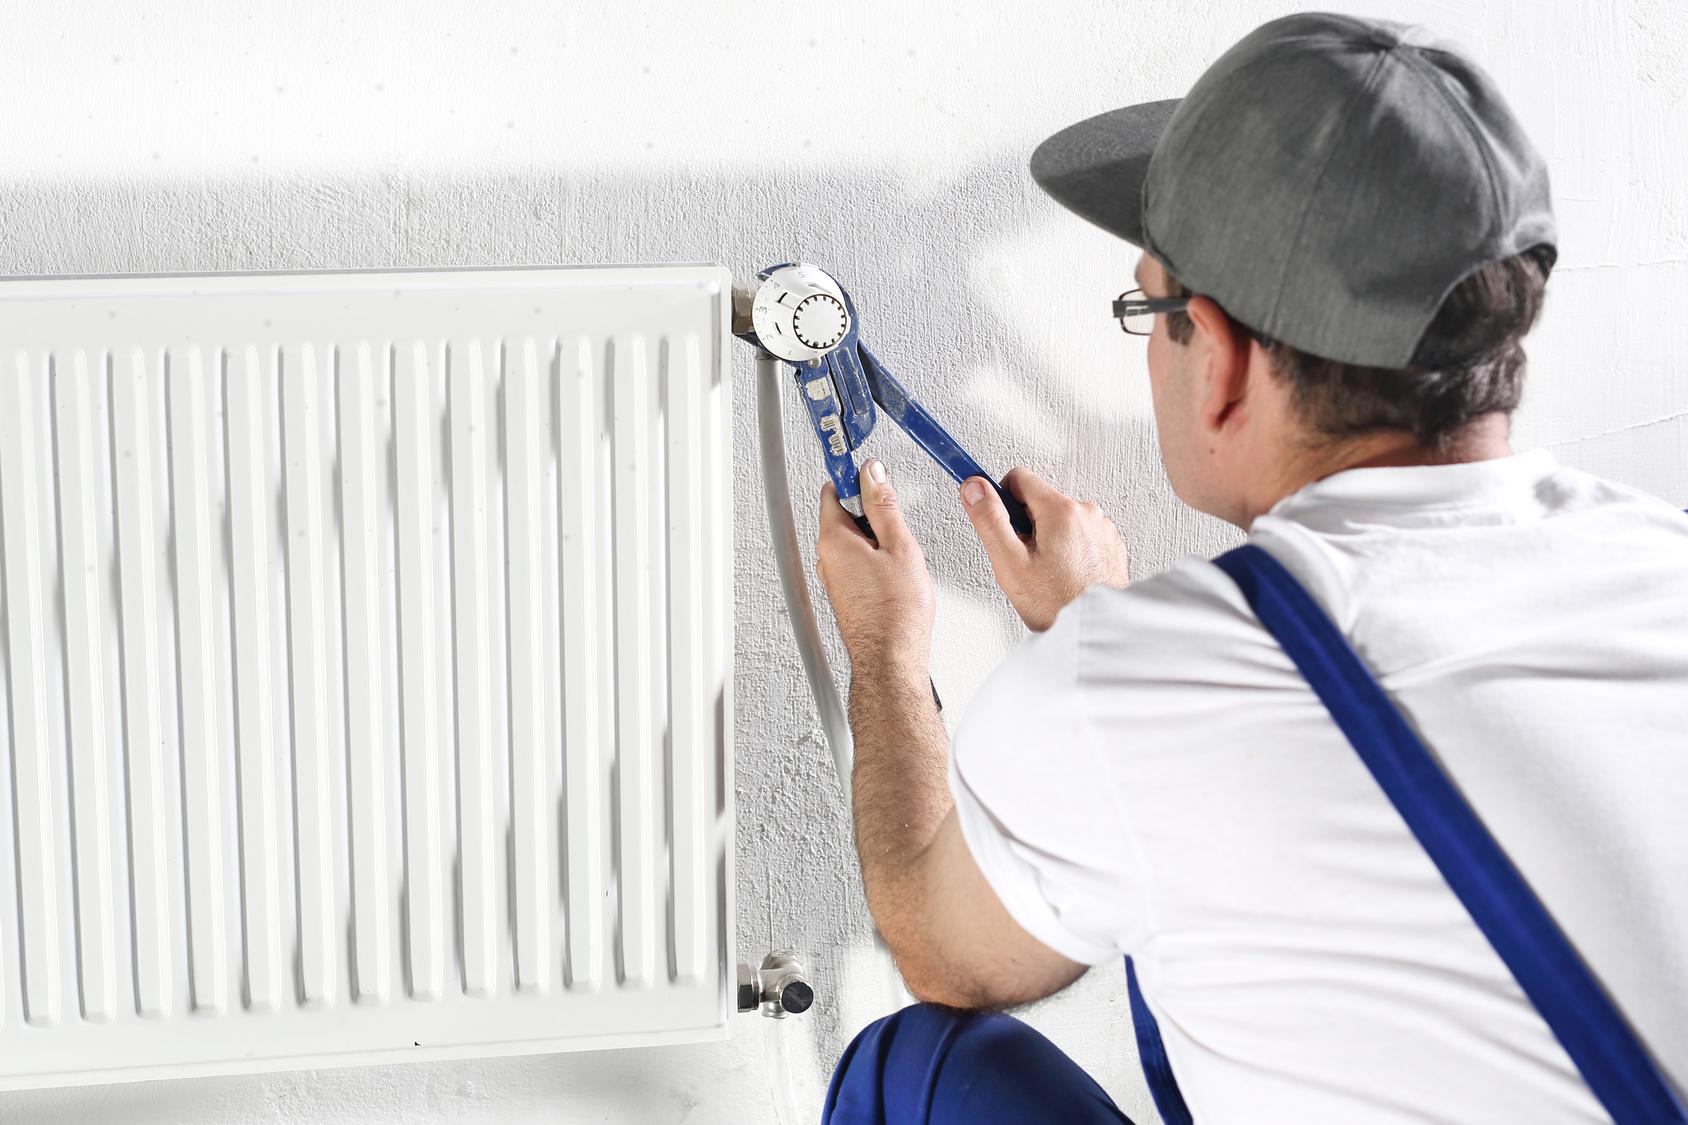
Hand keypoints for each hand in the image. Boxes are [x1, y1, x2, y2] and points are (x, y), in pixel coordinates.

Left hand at [815, 459, 935, 671]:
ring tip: (901, 552)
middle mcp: (827, 559)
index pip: (834, 490)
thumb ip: (884, 506)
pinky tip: (896, 572)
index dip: (854, 475)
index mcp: (833, 540)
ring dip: (875, 537)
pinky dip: (875, 559)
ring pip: (853, 540)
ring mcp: (834, 578)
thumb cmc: (896, 613)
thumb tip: (873, 474)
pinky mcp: (846, 594)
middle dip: (870, 509)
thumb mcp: (900, 546)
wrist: (892, 659)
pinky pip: (857, 562)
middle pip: (843, 514)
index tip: (869, 468)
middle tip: (897, 518)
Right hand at [959, 467, 1128, 630]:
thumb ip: (990, 520)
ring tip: (1046, 574)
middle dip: (1025, 525)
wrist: (1096, 632)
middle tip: (1024, 560)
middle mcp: (1087, 513)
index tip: (992, 513)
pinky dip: (1068, 550)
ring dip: (1048, 539)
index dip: (1000, 498)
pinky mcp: (1110, 545)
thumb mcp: (1011, 564)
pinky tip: (1064, 576)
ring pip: (1059, 519)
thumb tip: (975, 489)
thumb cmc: (1059, 605)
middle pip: (1040, 501)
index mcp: (1062, 511)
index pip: (1019, 478)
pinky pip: (1079, 535)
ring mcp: (1102, 529)